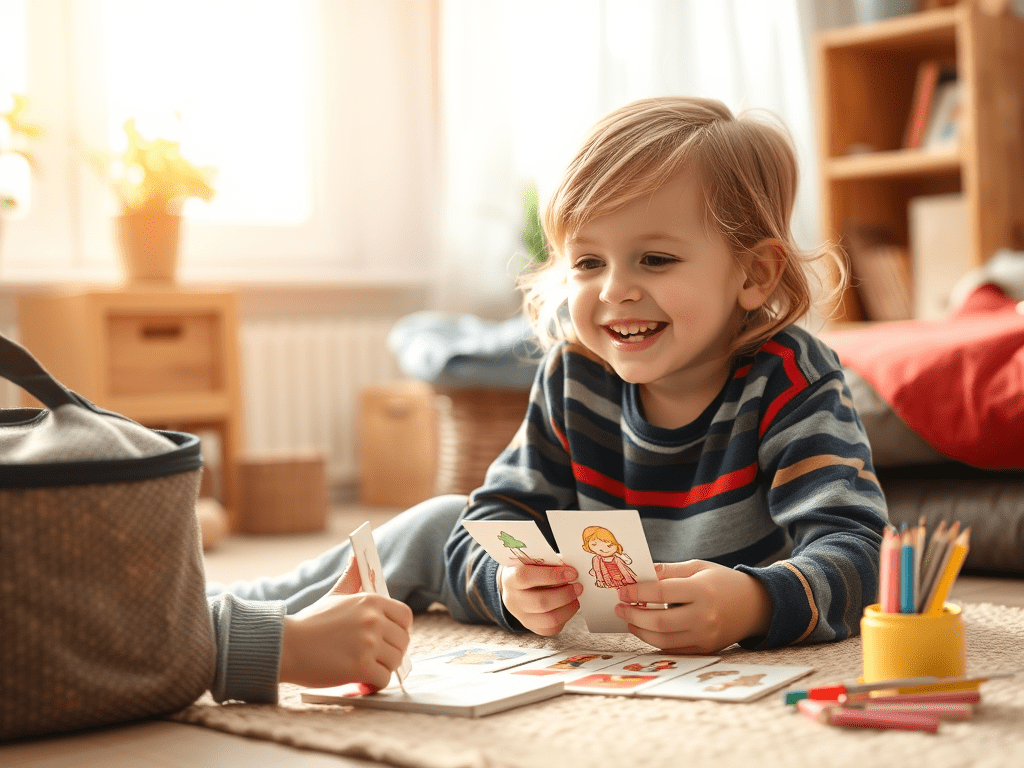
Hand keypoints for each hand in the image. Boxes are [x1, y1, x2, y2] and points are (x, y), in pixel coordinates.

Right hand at [278, 558, 412, 690]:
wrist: (286, 646)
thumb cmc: (310, 622)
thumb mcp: (334, 595)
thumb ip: (351, 577)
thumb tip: (356, 556)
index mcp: (371, 601)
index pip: (405, 616)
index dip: (399, 630)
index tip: (388, 639)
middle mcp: (374, 620)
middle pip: (403, 641)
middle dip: (391, 652)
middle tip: (373, 658)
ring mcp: (368, 643)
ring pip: (395, 662)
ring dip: (381, 669)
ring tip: (363, 669)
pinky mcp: (360, 666)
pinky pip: (383, 679)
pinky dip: (373, 684)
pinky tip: (359, 681)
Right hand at [498, 563, 581, 635]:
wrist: (516, 587)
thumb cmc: (530, 570)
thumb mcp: (534, 562)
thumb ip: (550, 564)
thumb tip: (571, 571)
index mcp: (510, 579)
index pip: (526, 577)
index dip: (551, 575)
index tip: (572, 573)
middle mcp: (512, 600)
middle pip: (540, 602)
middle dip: (565, 594)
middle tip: (579, 586)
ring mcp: (521, 617)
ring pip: (549, 618)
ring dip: (568, 607)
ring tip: (576, 596)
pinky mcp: (532, 627)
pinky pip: (552, 628)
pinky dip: (565, 616)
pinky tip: (569, 605)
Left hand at [614, 561, 771, 653]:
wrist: (756, 606)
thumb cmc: (723, 582)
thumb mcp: (698, 567)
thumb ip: (670, 570)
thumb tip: (641, 574)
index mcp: (702, 590)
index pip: (661, 592)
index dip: (637, 592)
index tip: (621, 590)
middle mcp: (704, 616)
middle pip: (659, 621)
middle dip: (633, 614)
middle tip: (619, 607)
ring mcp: (705, 636)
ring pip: (663, 640)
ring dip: (640, 630)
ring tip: (628, 619)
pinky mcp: (705, 649)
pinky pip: (673, 649)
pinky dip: (656, 641)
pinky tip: (646, 630)